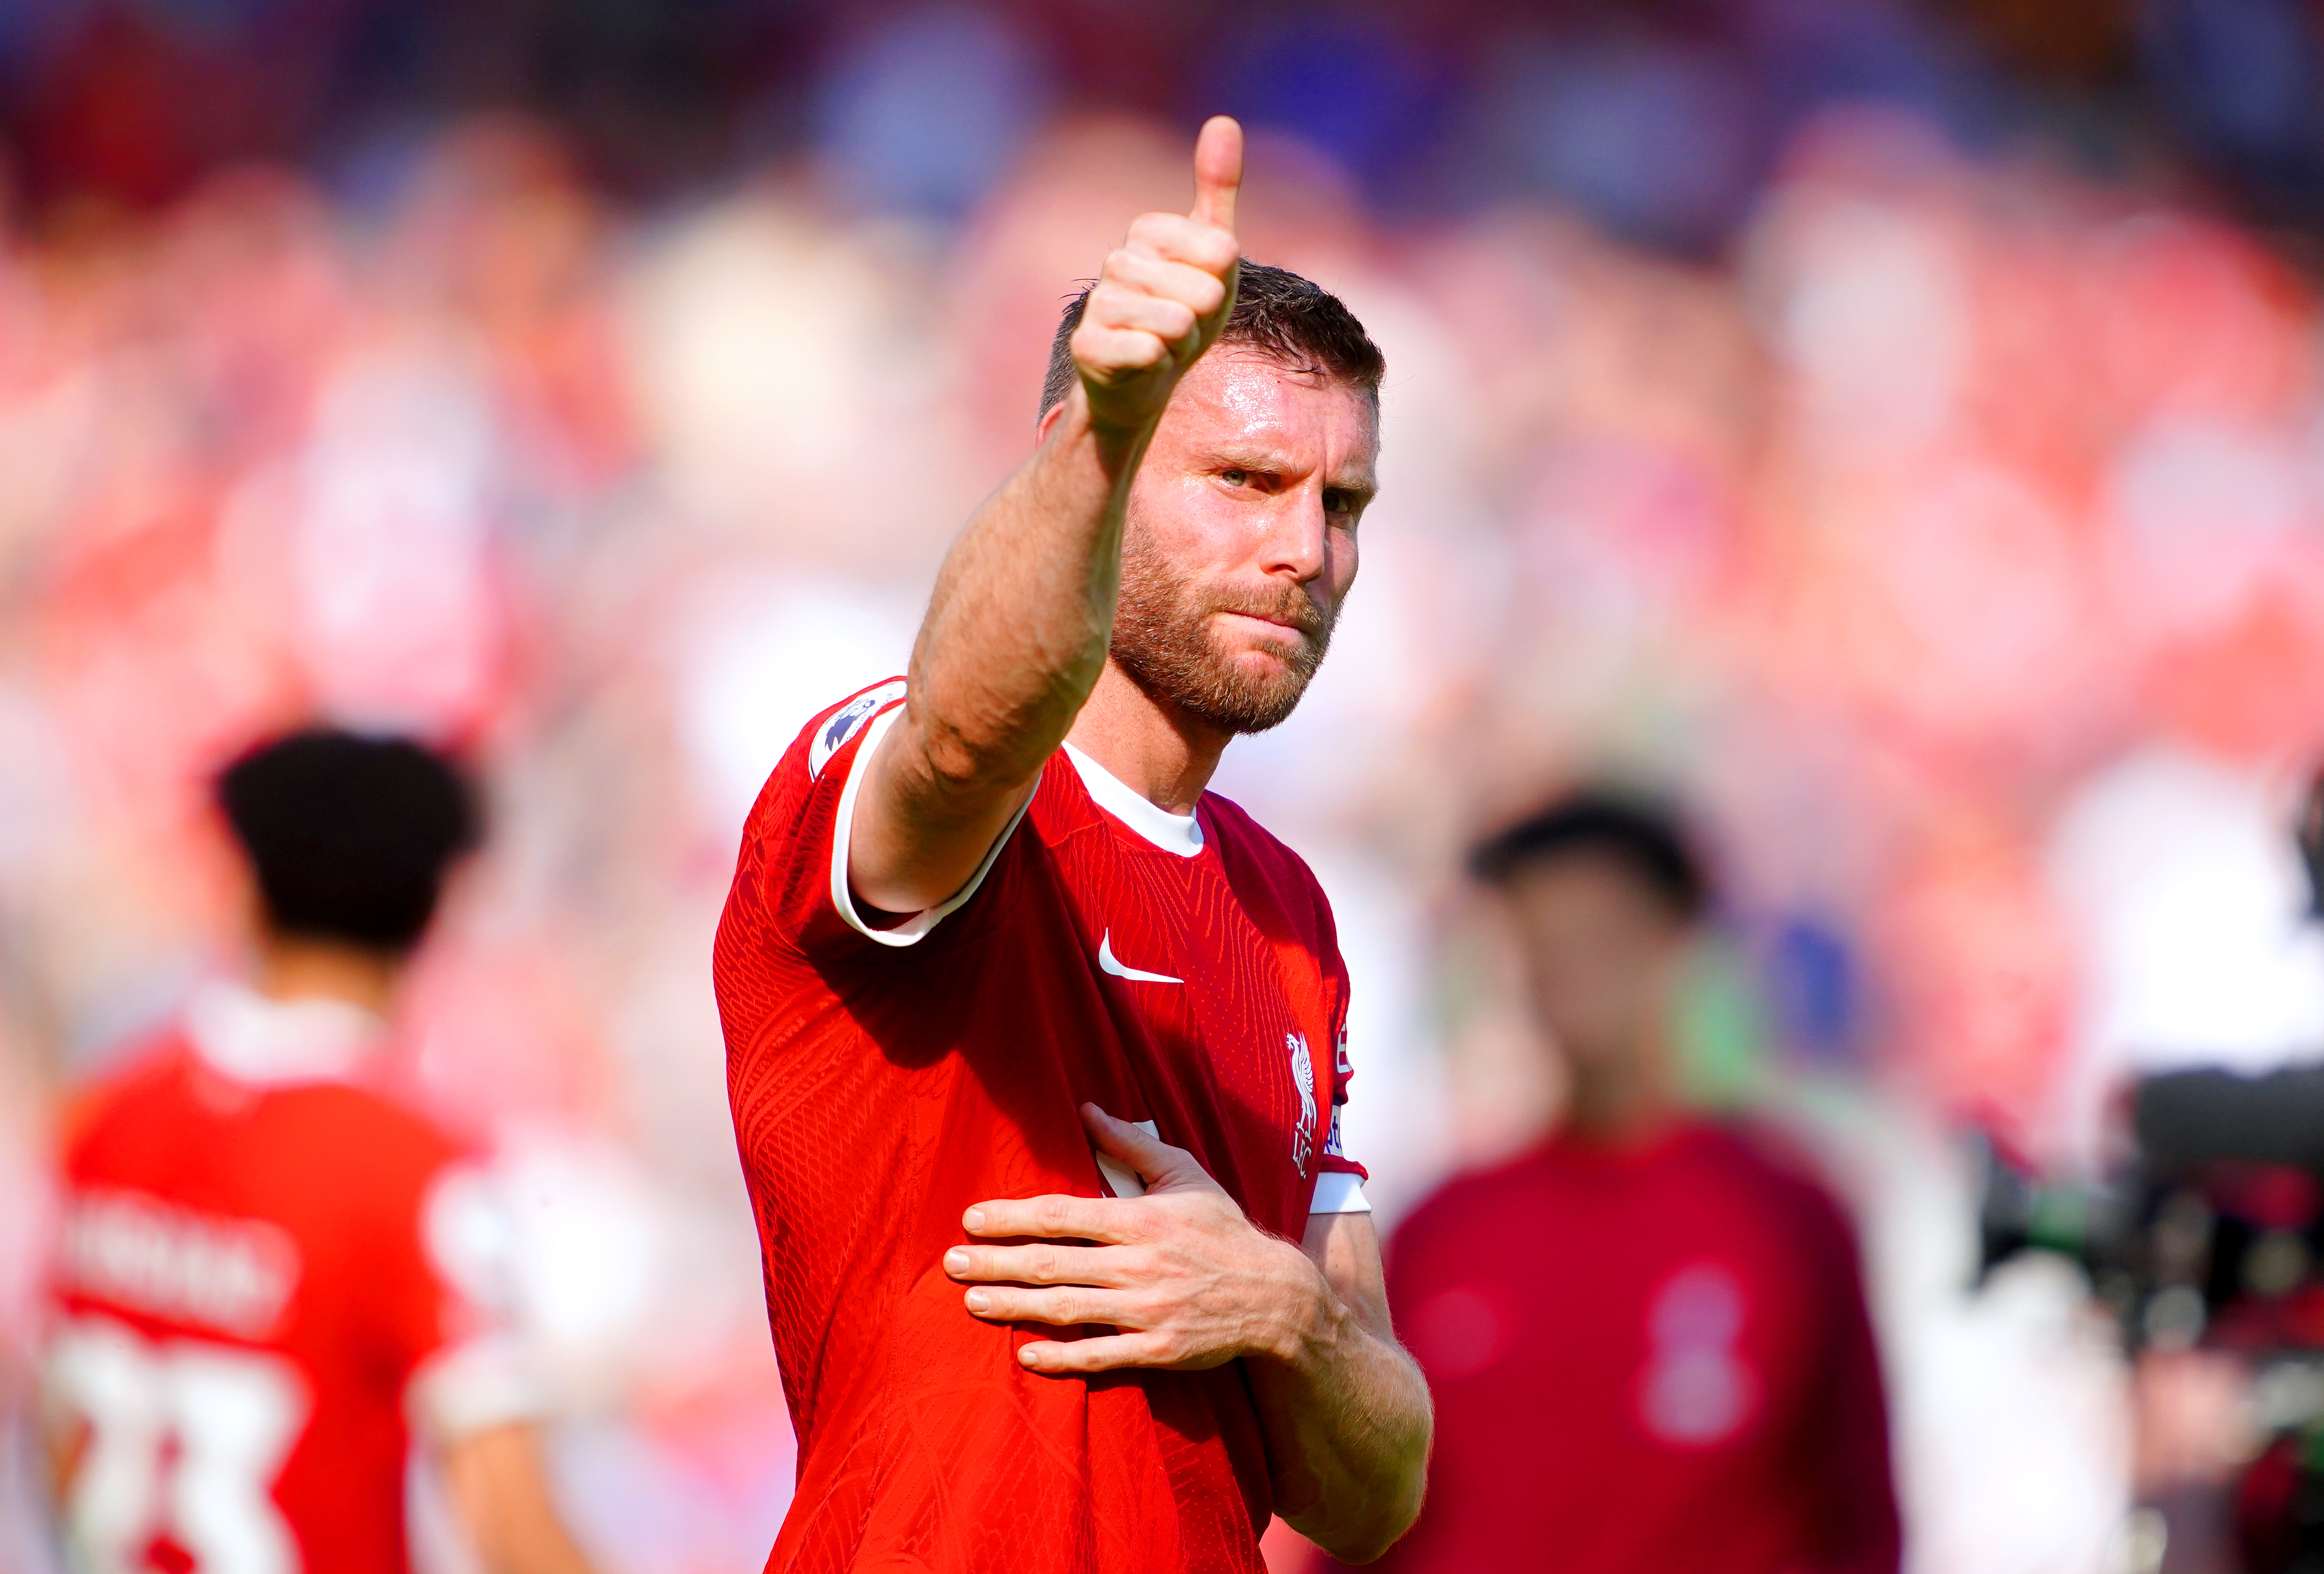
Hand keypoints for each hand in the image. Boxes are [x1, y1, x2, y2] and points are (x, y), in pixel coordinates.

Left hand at [944, 1103, 1325, 1373]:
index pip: (1062, 1215)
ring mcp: (1146, 1311)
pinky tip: (1024, 1354)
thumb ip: (1131, 1143)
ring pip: (1066, 1308)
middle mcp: (1138, 1265)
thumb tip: (1087, 1109)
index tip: (972, 1219)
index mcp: (1141, 1218)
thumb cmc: (1224, 1229)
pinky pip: (1099, 1356)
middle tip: (950, 1263)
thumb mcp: (1185, 1174)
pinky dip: (1060, 1357)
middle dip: (995, 1263)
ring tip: (971, 1301)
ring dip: (1012, 1306)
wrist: (1276, 1297)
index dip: (1012, 1217)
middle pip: (1051, 1263)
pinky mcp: (1157, 1350)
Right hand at [1069, 116, 1242, 435]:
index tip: (1202, 292)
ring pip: (1175, 323)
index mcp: (1147, 231)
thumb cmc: (1183, 312)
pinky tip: (1147, 365)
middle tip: (1185, 327)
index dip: (1222, 282)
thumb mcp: (1213, 253)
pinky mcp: (1087, 347)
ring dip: (1184, 345)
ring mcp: (1099, 303)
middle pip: (1202, 291)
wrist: (1145, 381)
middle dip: (1205, 321)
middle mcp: (1117, 260)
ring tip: (1166, 344)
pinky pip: (1147, 353)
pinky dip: (1160, 366)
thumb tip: (1222, 120)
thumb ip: (1217, 190)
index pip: (1220, 252)